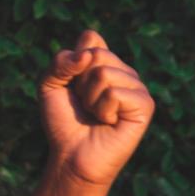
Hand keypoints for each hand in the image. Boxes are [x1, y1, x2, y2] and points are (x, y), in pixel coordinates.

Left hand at [38, 29, 155, 187]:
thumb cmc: (63, 123)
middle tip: (85, 104)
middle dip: (80, 83)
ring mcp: (137, 87)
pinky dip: (103, 110)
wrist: (71, 157)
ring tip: (96, 114)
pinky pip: (115, 93)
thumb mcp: (49, 85)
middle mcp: (124, 71)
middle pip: (96, 54)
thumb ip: (60, 62)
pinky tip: (109, 122)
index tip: (70, 85)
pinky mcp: (145, 105)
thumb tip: (88, 55)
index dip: (72, 61)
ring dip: (90, 98)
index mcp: (105, 62)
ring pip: (104, 73)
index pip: (91, 37)